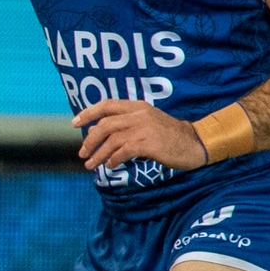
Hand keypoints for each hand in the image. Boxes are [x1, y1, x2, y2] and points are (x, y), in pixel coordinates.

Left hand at [72, 99, 205, 172]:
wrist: (195, 143)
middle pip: (105, 124)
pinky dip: (114, 159)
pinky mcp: (149, 143)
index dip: (88, 113)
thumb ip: (125, 124)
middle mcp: (139, 114)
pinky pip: (124, 151)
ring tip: (91, 165)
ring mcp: (144, 128)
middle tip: (82, 153)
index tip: (74, 123)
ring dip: (98, 154)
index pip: (107, 104)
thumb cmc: (169, 135)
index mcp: (137, 106)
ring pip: (112, 140)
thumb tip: (97, 131)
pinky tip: (111, 165)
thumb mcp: (147, 122)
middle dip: (90, 140)